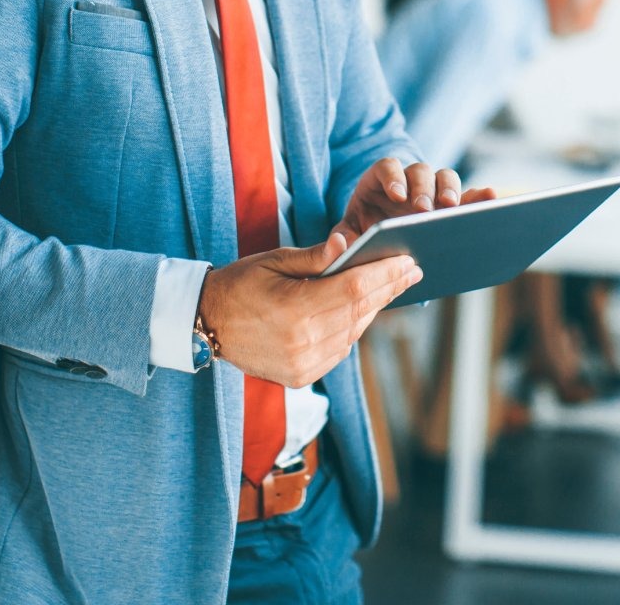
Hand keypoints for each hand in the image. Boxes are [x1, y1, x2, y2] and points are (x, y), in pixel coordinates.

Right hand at [196, 233, 421, 387]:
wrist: (207, 323)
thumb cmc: (241, 282)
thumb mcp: (274, 260)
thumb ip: (314, 256)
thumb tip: (348, 242)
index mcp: (295, 310)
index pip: (354, 289)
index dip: (385, 275)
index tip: (408, 261)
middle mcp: (302, 343)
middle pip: (360, 312)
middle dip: (389, 289)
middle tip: (412, 271)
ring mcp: (302, 364)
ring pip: (353, 333)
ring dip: (375, 308)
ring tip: (392, 286)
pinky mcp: (301, 377)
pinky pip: (340, 350)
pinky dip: (354, 328)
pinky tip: (363, 310)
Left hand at [331, 157, 497, 246]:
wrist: (377, 239)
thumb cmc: (361, 231)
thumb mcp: (348, 233)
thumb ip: (341, 237)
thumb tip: (340, 246)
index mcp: (380, 181)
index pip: (387, 168)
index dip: (393, 178)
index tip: (397, 195)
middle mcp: (409, 180)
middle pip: (420, 171)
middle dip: (423, 188)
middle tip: (423, 209)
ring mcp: (432, 190)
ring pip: (445, 178)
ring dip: (450, 191)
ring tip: (451, 209)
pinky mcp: (450, 204)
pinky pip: (468, 196)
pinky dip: (479, 196)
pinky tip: (491, 200)